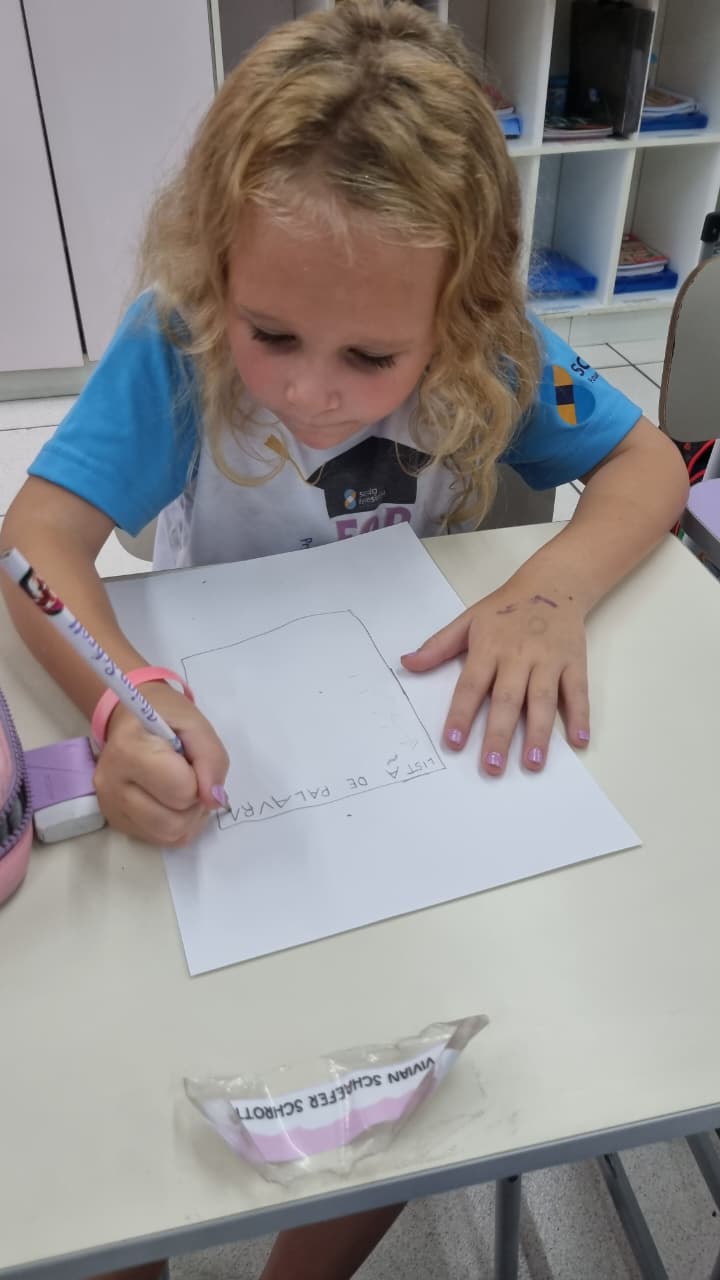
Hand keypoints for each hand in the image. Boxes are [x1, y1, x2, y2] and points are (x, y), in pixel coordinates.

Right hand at [93, 683, 229, 844]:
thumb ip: (211, 759)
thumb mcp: (196, 725)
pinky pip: (160, 840)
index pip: (180, 790)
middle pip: (173, 822)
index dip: (198, 779)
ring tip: (183, 790)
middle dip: (194, 804)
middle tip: (191, 778)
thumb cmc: (165, 717)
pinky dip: (176, 826)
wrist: (131, 721)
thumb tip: (213, 800)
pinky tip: (171, 801)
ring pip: (168, 836)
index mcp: (127, 750)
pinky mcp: (115, 822)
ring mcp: (109, 806)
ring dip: (188, 818)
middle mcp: (111, 783)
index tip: (190, 760)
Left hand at [401, 586, 589, 774]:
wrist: (553, 583)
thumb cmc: (505, 608)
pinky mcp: (574, 662)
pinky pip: (578, 692)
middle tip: (492, 767)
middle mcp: (519, 656)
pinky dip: (581, 717)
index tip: (453, 742)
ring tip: (532, 763)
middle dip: (500, 735)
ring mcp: (549, 660)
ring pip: (543, 700)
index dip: (461, 714)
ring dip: (539, 733)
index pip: (471, 685)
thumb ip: (438, 646)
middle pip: (508, 700)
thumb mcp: (468, 620)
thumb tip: (406, 664)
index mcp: (489, 647)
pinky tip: (579, 742)